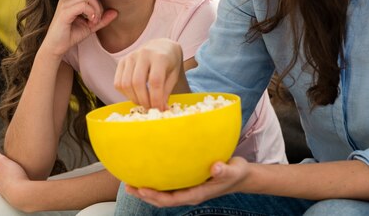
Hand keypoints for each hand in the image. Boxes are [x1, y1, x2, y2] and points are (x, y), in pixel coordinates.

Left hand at [0, 147, 31, 208]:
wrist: (22, 194)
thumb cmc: (11, 177)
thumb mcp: (1, 162)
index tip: (1, 157)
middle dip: (3, 169)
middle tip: (11, 163)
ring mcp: (7, 191)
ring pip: (6, 181)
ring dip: (11, 175)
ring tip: (19, 170)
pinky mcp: (16, 194)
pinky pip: (16, 186)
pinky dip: (18, 181)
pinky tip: (24, 178)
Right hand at [42, 0, 117, 57]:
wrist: (56, 47)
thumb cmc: (70, 36)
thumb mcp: (90, 26)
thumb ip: (102, 19)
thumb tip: (116, 12)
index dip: (99, 7)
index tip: (97, 21)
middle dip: (99, 8)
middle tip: (96, 22)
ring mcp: (64, 3)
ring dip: (96, 11)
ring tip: (93, 23)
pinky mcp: (64, 11)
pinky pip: (83, 6)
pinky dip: (91, 13)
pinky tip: (90, 22)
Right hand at [114, 38, 184, 109]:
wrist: (161, 46)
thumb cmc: (169, 63)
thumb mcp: (173, 75)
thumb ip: (166, 92)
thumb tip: (161, 110)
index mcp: (159, 57)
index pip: (155, 81)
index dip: (156, 98)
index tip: (159, 109)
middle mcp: (143, 54)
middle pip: (137, 83)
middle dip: (143, 100)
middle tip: (150, 108)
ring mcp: (130, 57)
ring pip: (125, 84)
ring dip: (134, 99)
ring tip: (143, 103)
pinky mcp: (122, 61)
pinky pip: (118, 82)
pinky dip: (125, 94)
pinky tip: (134, 95)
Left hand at [125, 157, 250, 206]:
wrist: (241, 175)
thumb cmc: (236, 173)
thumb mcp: (233, 170)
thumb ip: (224, 169)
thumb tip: (216, 166)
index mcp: (197, 194)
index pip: (171, 199)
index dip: (155, 196)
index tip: (141, 188)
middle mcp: (189, 194)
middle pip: (162, 200)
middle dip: (144, 195)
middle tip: (128, 185)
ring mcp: (187, 190)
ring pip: (163, 195)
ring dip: (146, 191)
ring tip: (130, 182)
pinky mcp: (187, 183)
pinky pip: (168, 187)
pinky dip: (156, 183)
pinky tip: (148, 173)